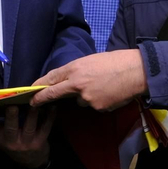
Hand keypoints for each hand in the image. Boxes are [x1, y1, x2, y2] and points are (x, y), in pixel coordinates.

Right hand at [0, 105, 56, 168]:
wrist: (30, 162)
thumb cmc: (12, 143)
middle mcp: (11, 141)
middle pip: (11, 128)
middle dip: (11, 116)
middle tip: (12, 105)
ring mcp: (26, 143)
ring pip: (30, 126)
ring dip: (33, 113)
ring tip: (35, 102)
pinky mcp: (40, 142)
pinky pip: (46, 128)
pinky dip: (50, 117)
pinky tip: (52, 106)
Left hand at [32, 50, 147, 110]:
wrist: (136, 71)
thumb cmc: (116, 61)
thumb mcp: (92, 61)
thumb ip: (78, 72)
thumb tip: (69, 82)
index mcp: (75, 68)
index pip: (52, 78)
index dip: (40, 85)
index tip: (31, 90)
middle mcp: (77, 84)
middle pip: (55, 93)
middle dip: (42, 99)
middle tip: (33, 103)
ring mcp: (86, 98)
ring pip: (80, 101)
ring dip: (86, 97)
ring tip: (103, 86)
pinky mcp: (97, 107)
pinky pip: (93, 106)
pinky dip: (99, 101)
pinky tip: (110, 93)